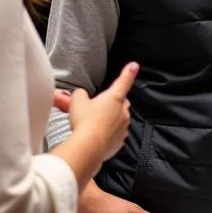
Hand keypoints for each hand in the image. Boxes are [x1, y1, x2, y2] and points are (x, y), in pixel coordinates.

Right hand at [50, 64, 137, 187]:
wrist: (89, 146)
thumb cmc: (85, 122)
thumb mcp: (77, 100)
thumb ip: (80, 94)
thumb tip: (81, 95)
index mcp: (114, 97)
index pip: (124, 81)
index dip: (128, 72)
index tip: (134, 66)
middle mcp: (122, 111)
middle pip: (120, 102)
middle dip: (110, 103)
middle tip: (96, 107)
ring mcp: (123, 126)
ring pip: (118, 119)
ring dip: (109, 119)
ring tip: (93, 124)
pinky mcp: (120, 141)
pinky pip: (115, 134)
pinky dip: (108, 133)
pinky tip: (96, 135)